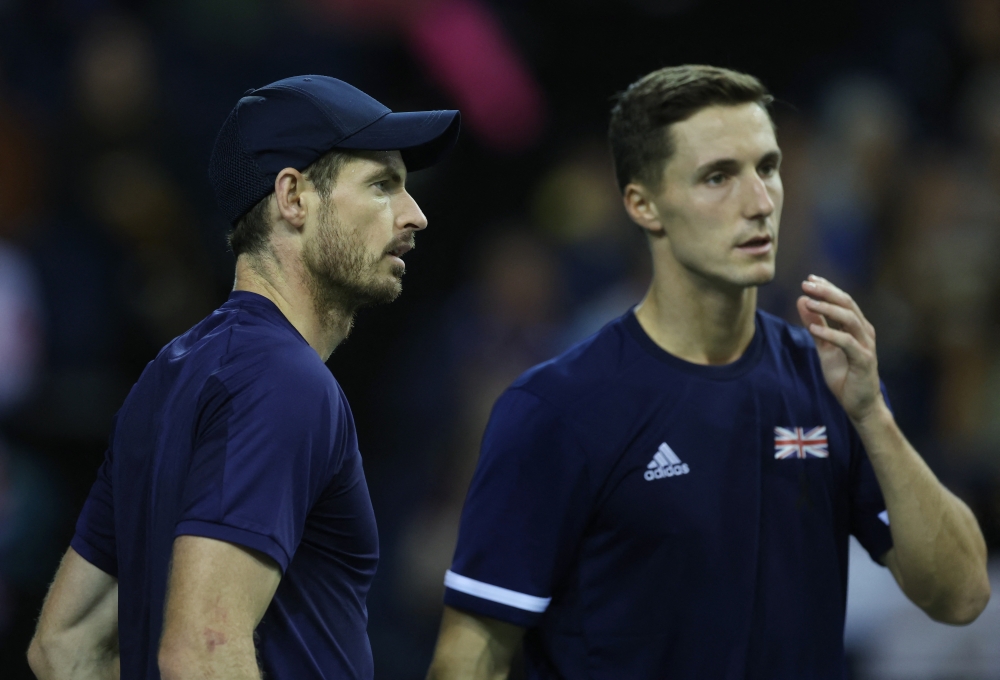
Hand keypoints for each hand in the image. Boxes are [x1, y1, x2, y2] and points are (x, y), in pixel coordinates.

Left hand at [796, 275, 883, 422]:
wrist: (858, 404)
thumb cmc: (844, 375)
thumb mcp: (825, 347)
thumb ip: (815, 326)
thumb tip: (802, 301)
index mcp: (857, 327)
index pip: (843, 300)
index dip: (827, 287)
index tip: (809, 278)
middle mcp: (864, 332)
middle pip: (848, 304)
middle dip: (827, 292)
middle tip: (807, 284)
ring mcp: (866, 346)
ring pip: (850, 319)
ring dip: (828, 309)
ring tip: (809, 302)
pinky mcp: (863, 361)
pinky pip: (847, 343)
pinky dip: (831, 334)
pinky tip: (813, 329)